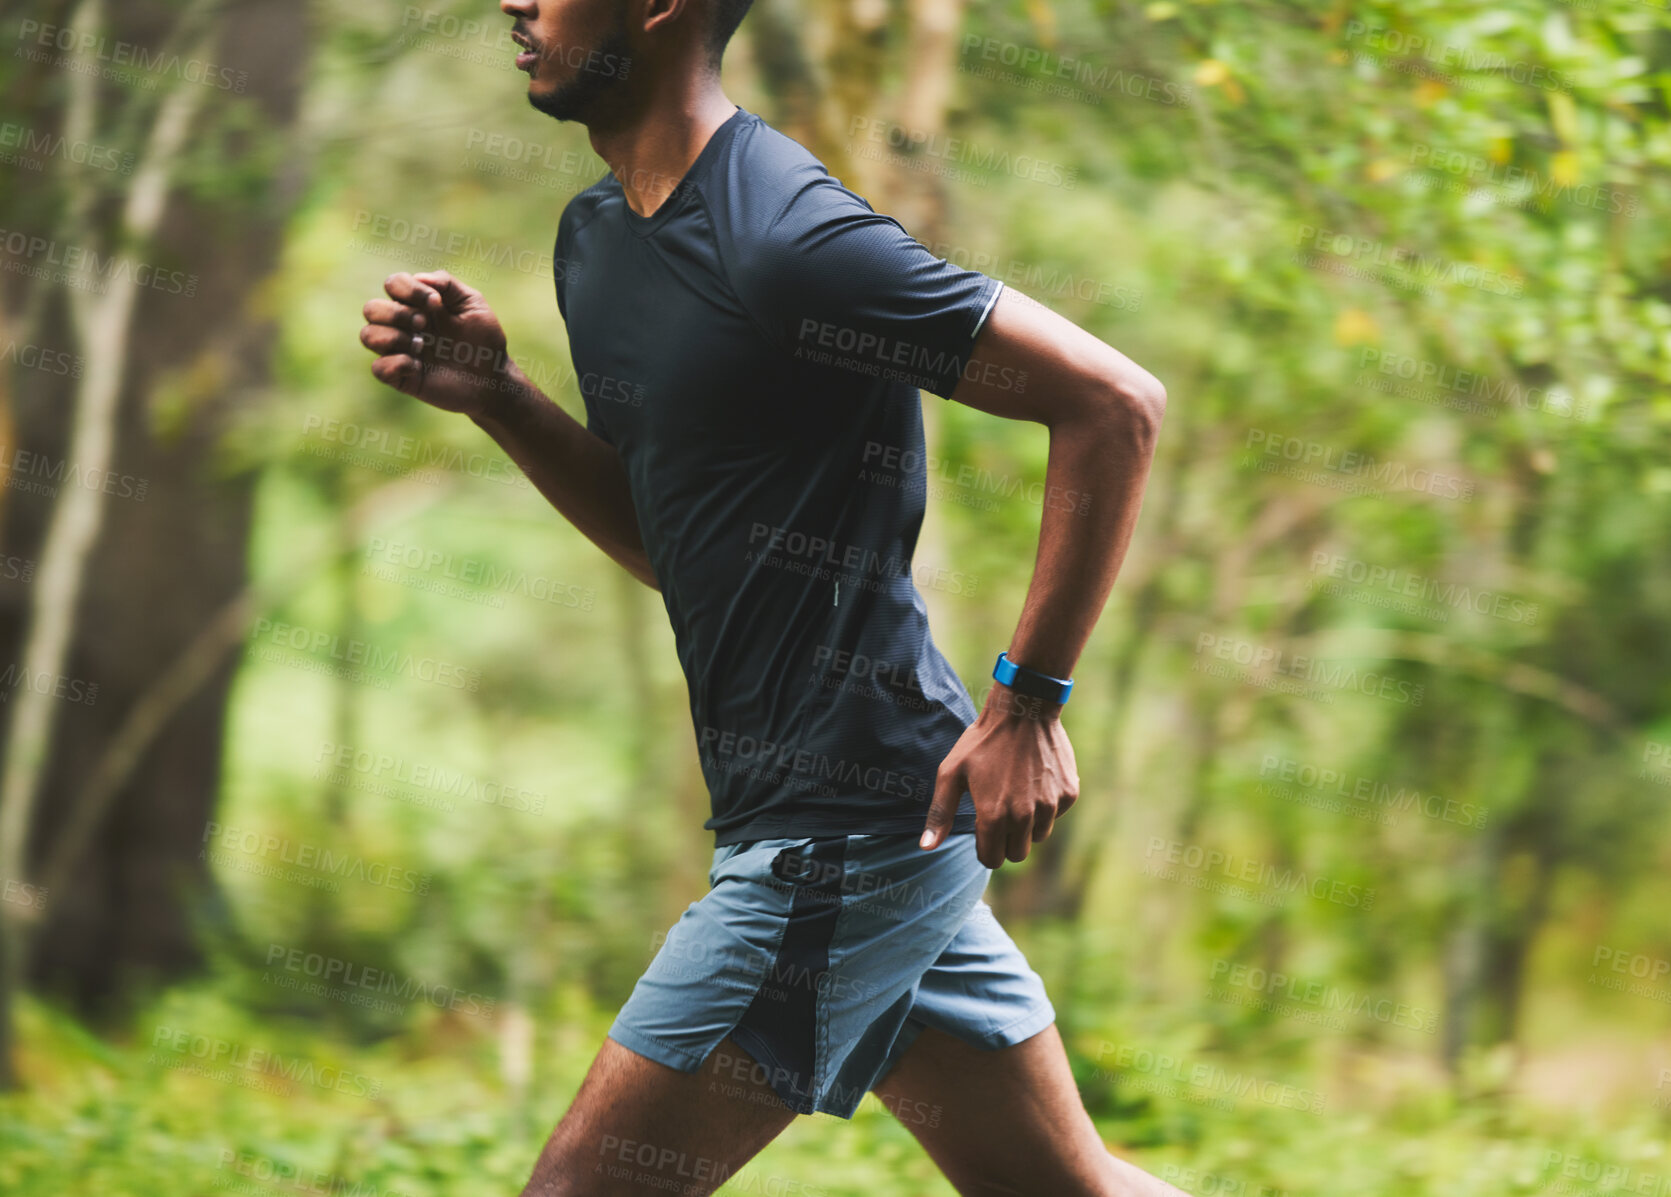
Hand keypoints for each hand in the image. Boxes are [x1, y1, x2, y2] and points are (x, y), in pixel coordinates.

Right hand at [359, 270, 511, 417]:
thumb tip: (419, 277)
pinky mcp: (402, 377)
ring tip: (421, 346)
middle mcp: (403, 326)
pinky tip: (418, 367)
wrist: (493, 378)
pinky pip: (378, 368)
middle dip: (397, 313)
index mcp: (417, 305)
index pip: (393, 283)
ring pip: (367, 336)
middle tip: (424, 325)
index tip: (437, 303)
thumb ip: (447, 283)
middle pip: (371, 308)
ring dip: (393, 337)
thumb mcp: (473, 304)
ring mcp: (400, 352)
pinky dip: (396, 364)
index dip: (409, 289)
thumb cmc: (484, 340)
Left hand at [920, 684, 1079, 869]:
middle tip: (1000, 808)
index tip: (983, 826)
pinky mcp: (1068, 794)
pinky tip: (1035, 779)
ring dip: (1027, 823)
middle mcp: (1024, 817)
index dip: (985, 846)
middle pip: (1017, 853)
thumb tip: (926, 847)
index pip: (992, 859)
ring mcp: (1049, 806)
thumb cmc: (982, 741)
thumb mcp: (951, 773)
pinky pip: (1055, 814)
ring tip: (1017, 791)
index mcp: (993, 816)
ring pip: (1038, 835)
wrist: (1023, 710)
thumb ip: (939, 813)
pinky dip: (1046, 804)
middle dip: (1006, 839)